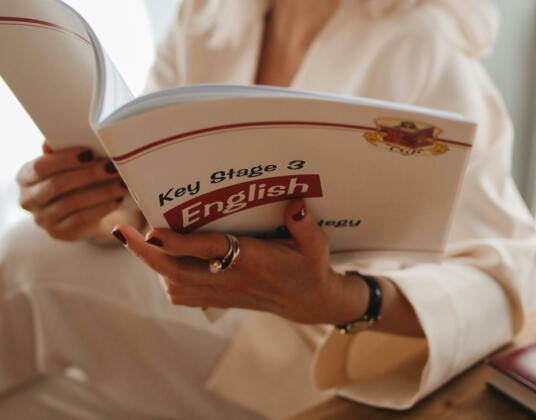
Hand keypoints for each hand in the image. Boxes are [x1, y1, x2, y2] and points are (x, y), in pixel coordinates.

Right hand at [17, 141, 128, 241]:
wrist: (83, 212)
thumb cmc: (75, 181)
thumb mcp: (68, 165)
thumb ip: (63, 152)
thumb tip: (56, 141)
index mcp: (26, 177)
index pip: (41, 167)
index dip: (65, 159)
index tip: (90, 152)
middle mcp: (29, 200)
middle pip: (57, 185)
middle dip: (88, 175)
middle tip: (112, 167)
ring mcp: (43, 219)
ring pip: (72, 203)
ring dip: (101, 192)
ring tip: (121, 183)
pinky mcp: (60, 233)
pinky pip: (82, 219)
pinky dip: (102, 208)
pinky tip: (117, 199)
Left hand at [113, 200, 369, 324]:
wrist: (308, 303)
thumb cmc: (310, 269)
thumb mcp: (317, 246)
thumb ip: (305, 226)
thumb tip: (295, 202)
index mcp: (252, 261)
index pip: (208, 251)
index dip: (178, 242)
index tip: (151, 230)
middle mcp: (230, 279)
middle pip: (177, 271)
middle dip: (145, 253)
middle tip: (121, 230)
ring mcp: (222, 293)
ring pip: (174, 284)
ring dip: (152, 263)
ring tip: (137, 240)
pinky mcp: (219, 299)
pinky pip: (182, 294)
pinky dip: (166, 278)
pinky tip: (164, 262)